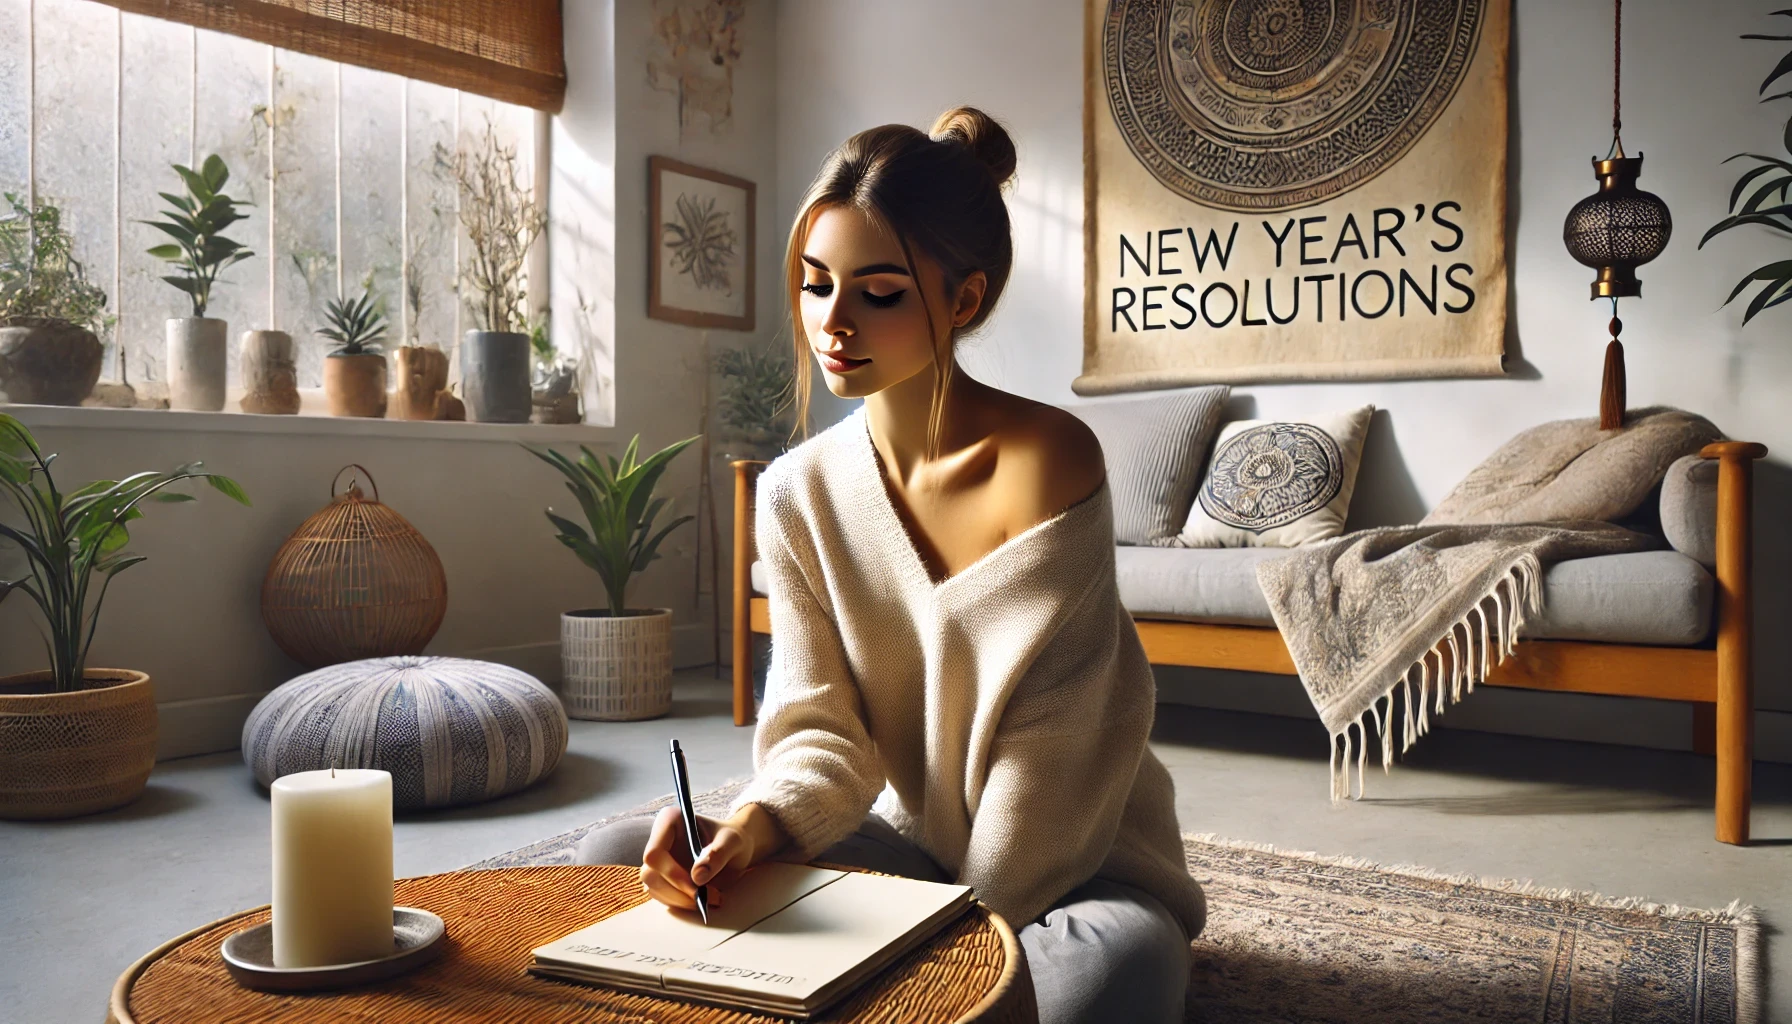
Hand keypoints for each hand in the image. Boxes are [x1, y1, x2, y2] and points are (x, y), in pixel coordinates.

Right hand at [640, 805, 755, 911]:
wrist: (736, 849)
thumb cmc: (732, 839)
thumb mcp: (732, 842)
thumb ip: (717, 854)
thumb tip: (697, 877)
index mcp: (669, 821)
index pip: (654, 853)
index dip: (672, 874)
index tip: (697, 888)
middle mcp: (658, 840)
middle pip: (650, 874)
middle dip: (677, 892)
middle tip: (705, 899)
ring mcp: (659, 860)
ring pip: (654, 888)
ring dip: (680, 900)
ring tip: (711, 898)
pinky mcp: (663, 877)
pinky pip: (662, 896)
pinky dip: (681, 903)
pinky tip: (703, 900)